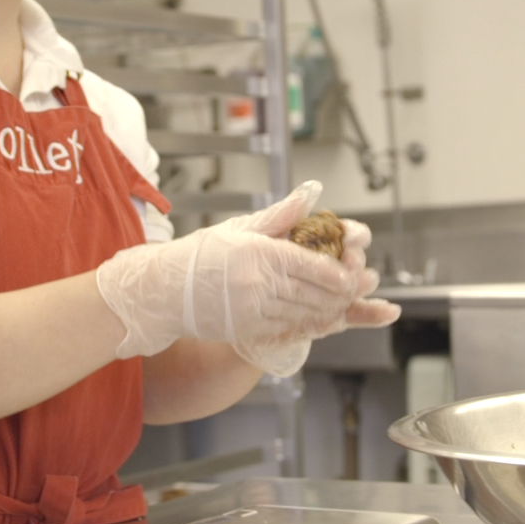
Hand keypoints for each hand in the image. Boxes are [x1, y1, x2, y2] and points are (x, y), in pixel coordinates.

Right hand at [96, 182, 395, 376]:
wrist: (164, 291)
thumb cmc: (200, 256)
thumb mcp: (239, 228)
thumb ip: (279, 216)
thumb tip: (310, 196)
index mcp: (255, 251)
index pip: (305, 262)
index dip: (333, 270)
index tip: (352, 272)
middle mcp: (254, 281)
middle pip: (310, 291)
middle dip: (339, 292)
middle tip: (360, 287)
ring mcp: (250, 308)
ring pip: (303, 312)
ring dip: (329, 310)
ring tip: (347, 304)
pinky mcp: (246, 328)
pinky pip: (287, 328)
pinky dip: (309, 324)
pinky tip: (322, 320)